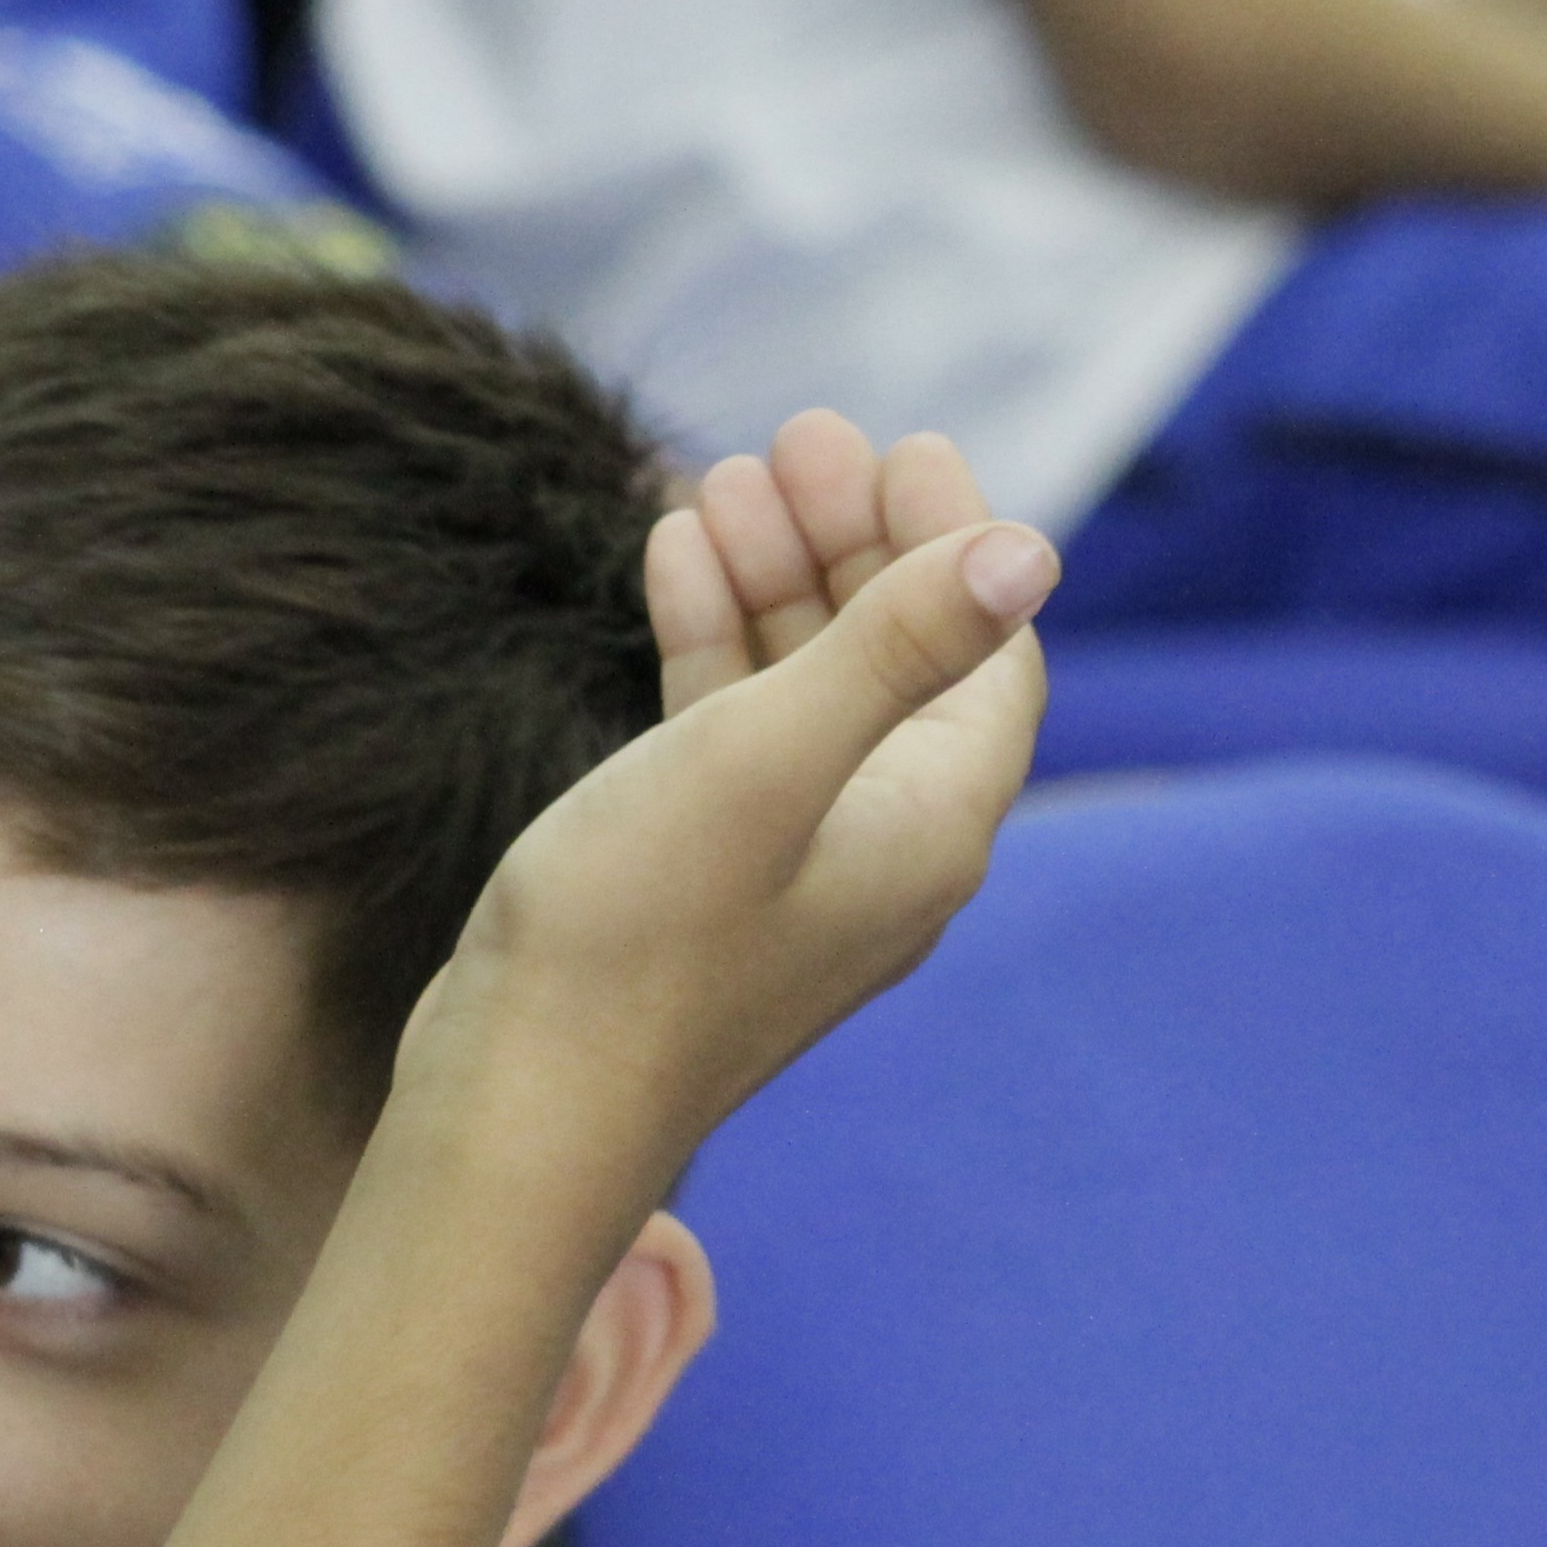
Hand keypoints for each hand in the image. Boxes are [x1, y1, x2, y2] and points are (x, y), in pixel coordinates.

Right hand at [426, 409, 1048, 1142]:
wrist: (519, 1104)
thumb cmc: (638, 939)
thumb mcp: (767, 762)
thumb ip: (894, 649)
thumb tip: (1028, 549)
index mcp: (928, 829)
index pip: (988, 654)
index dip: (952, 543)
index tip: (898, 447)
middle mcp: (876, 852)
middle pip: (896, 660)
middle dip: (850, 543)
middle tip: (793, 441)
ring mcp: (786, 871)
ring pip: (804, 692)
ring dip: (772, 581)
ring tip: (718, 479)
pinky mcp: (699, 884)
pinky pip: (731, 740)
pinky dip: (710, 648)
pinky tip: (670, 564)